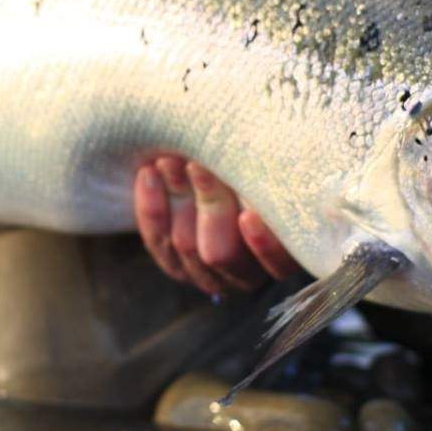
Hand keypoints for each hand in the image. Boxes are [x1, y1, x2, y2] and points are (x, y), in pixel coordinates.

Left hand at [134, 156, 300, 296]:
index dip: (262, 244)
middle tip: (198, 165)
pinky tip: (149, 173)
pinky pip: (157, 240)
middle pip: (221, 252)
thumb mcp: (270, 172)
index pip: (277, 261)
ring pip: (186, 244)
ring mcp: (206, 273)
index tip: (248, 215)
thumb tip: (280, 157)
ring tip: (169, 159)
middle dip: (209, 205)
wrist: (218, 173)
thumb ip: (270, 175)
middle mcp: (245, 273)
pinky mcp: (174, 264)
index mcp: (282, 255)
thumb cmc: (261, 168)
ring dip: (177, 195)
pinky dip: (151, 205)